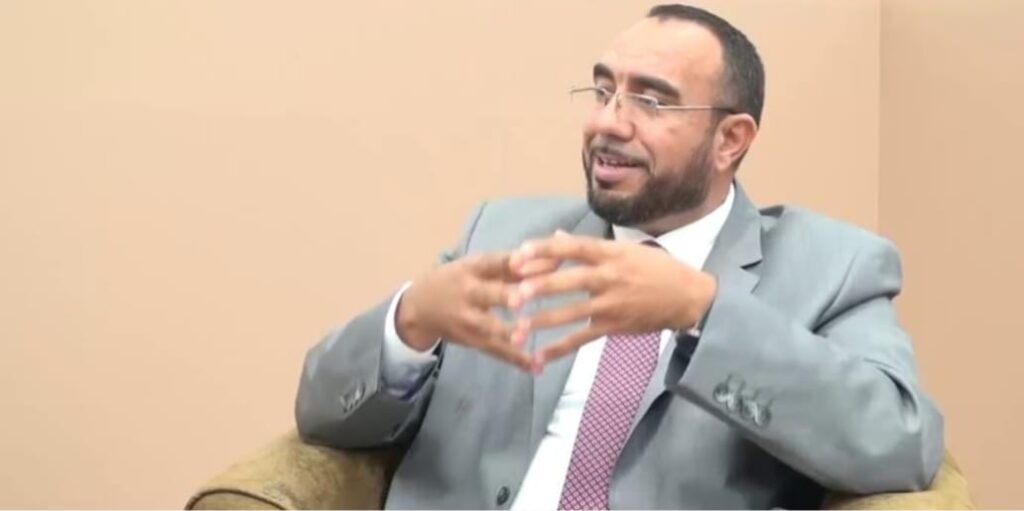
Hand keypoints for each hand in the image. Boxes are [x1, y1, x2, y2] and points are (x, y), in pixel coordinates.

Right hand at [397, 252, 556, 371]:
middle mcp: (468, 292)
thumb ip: (513, 265)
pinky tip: (537, 366)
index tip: (528, 257)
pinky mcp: (472, 340)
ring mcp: (468, 319)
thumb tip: (555, 259)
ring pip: (489, 327)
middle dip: (504, 297)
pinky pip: (496, 350)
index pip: (493, 262)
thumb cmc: (458, 280)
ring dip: (507, 333)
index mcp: (472, 268)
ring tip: (525, 337)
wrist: (418, 308)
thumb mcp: (477, 267)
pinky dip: (516, 359)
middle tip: (521, 300)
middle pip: (487, 294)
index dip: (510, 261)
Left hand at [510, 232, 716, 365]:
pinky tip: (539, 356)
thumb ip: (589, 246)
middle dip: (539, 287)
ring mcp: (611, 303)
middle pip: (569, 280)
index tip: (519, 252)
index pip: (572, 247)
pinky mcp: (614, 325)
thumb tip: (556, 236)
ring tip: (516, 329)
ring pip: (572, 313)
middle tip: (512, 294)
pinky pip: (582, 338)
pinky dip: (560, 349)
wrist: (688, 296)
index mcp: (610, 253)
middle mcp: (609, 276)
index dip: (544, 249)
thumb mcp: (626, 249)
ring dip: (543, 321)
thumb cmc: (656, 269)